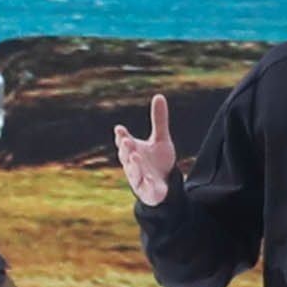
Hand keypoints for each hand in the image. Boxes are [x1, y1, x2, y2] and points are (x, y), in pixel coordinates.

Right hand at [115, 92, 179, 206]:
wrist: (166, 185)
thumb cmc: (159, 161)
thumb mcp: (161, 139)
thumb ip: (159, 120)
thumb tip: (159, 95)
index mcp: (132, 151)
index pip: (124, 141)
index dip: (121, 136)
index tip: (120, 129)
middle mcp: (132, 164)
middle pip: (126, 156)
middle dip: (125, 148)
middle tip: (127, 140)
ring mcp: (139, 178)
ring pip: (133, 171)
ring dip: (134, 164)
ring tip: (135, 155)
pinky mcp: (147, 190)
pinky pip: (146, 188)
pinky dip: (147, 183)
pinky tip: (149, 179)